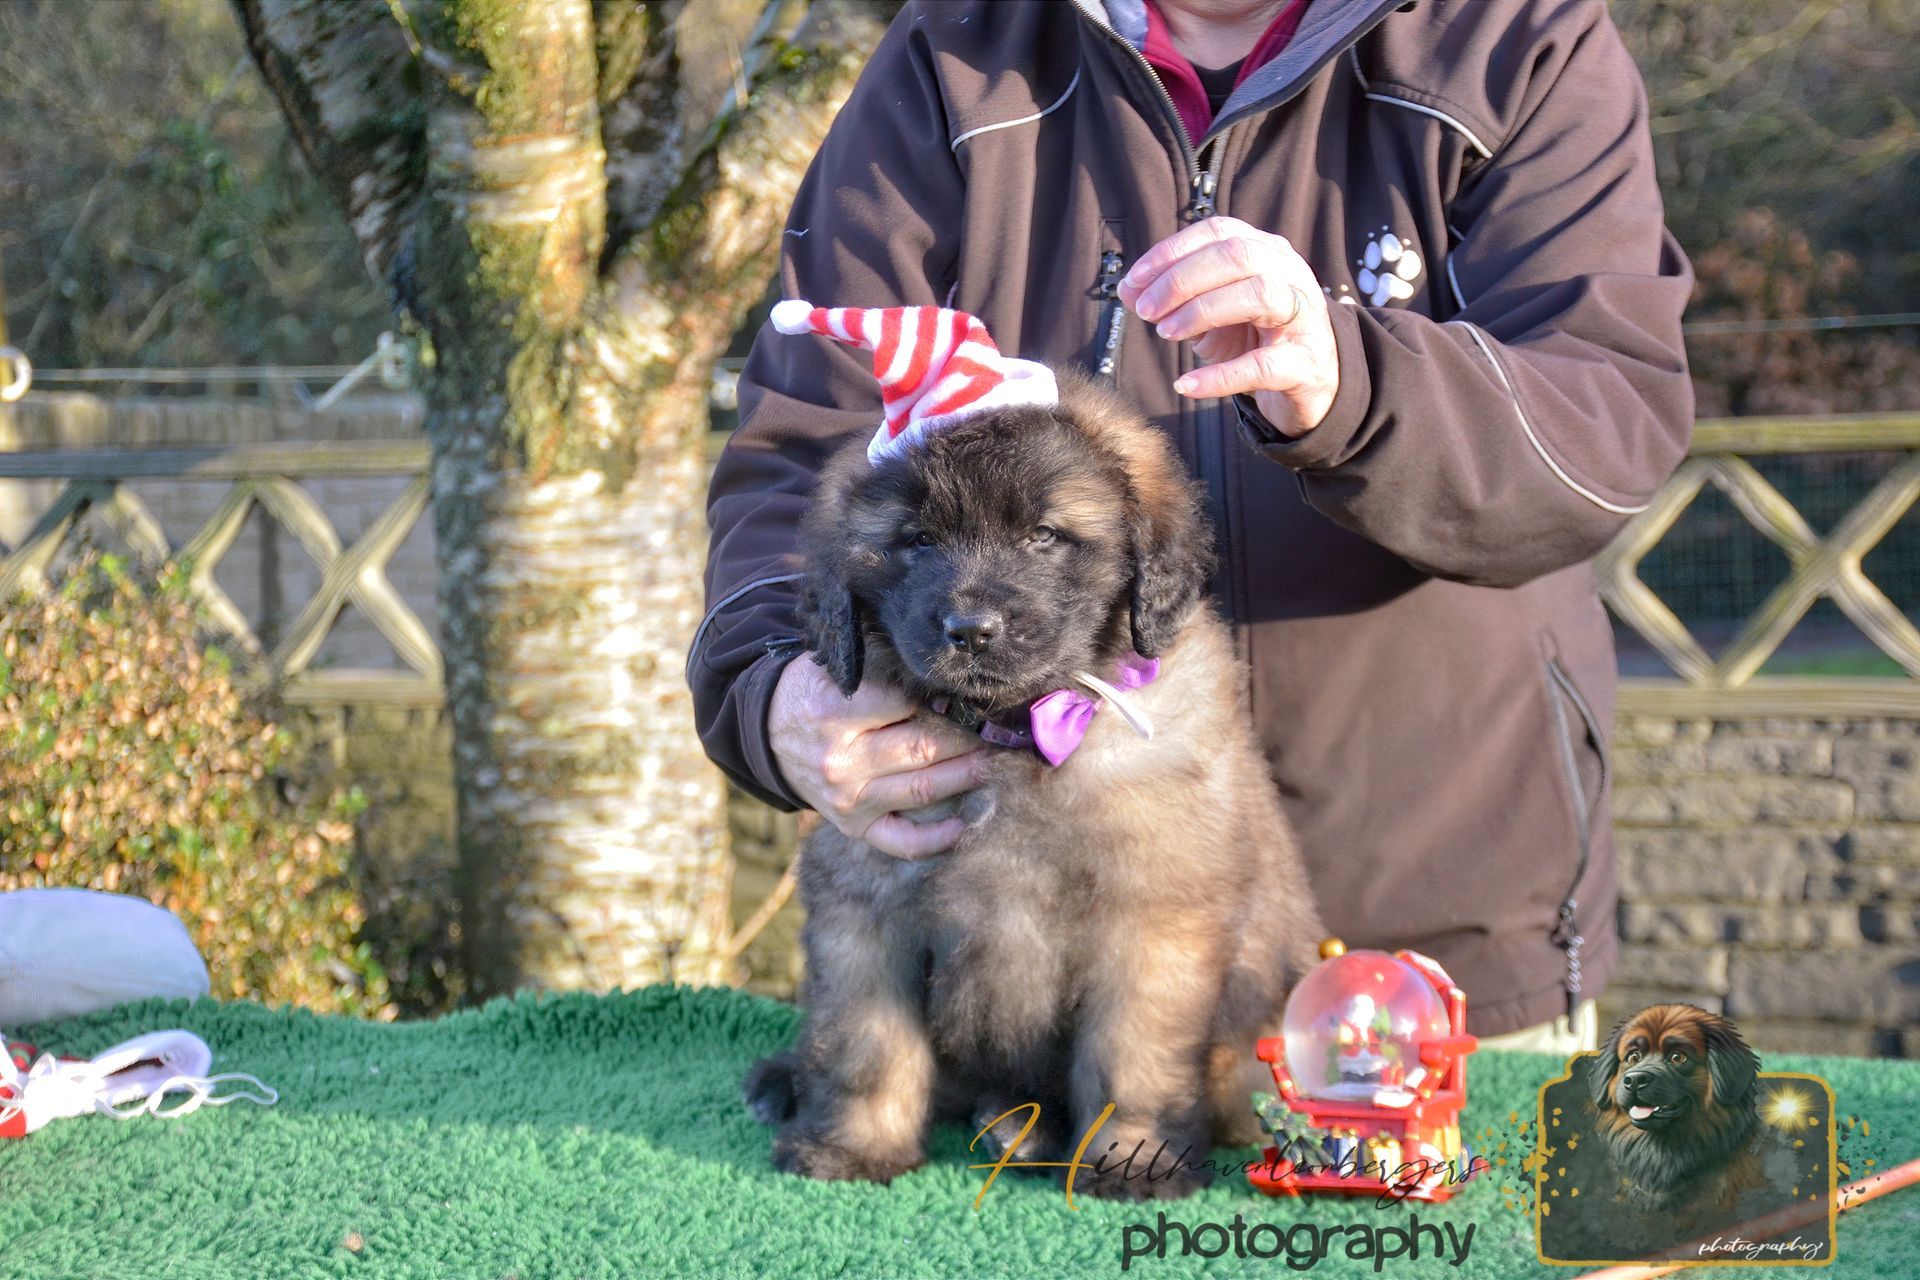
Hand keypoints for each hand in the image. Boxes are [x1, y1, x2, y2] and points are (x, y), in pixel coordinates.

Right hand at [768, 654, 989, 859]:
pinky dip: (938, 838)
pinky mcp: (854, 827)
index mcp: (834, 713)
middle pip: (923, 747)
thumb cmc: (813, 692)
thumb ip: (881, 668)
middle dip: (970, 737)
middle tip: (1004, 729)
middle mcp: (842, 761)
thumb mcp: (835, 667)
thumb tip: (944, 675)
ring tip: (1000, 761)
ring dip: (969, 775)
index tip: (976, 695)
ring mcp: (849, 799)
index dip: (946, 698)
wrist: (768, 733)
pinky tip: (967, 823)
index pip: (907, 704)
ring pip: (924, 789)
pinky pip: (903, 841)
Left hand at [1117, 216, 1338, 437]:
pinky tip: (1186, 384)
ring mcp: (1304, 318)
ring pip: (1259, 295)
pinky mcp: (1306, 365)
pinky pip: (1262, 365)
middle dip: (1182, 279)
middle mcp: (1290, 274)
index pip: (1219, 233)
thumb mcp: (1210, 316)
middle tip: (1146, 310)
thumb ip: (1172, 299)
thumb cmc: (1256, 340)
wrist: (1310, 386)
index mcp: (1266, 252)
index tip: (1135, 280)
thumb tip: (1127, 289)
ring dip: (1203, 311)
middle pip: (1237, 256)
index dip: (1172, 251)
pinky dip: (1219, 376)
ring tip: (1167, 333)